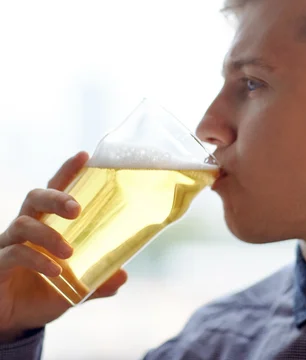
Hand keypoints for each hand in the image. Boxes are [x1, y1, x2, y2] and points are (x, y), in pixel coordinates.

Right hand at [0, 152, 127, 342]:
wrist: (12, 321)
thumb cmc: (42, 293)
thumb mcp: (75, 287)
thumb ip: (98, 280)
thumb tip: (122, 276)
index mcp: (46, 226)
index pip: (55, 192)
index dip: (67, 173)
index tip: (84, 156)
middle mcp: (25, 229)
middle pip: (35, 198)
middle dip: (56, 197)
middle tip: (77, 209)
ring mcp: (8, 244)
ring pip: (23, 224)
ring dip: (48, 235)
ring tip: (69, 252)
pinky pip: (14, 253)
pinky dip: (36, 260)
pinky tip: (54, 271)